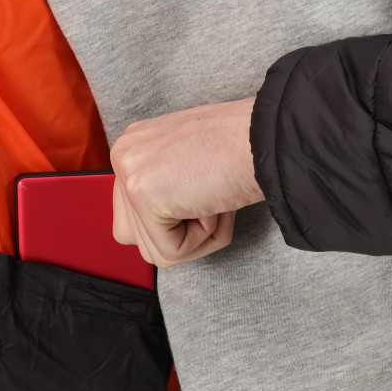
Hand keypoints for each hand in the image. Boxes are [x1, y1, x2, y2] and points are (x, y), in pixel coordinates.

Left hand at [110, 97, 265, 267]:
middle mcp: (124, 155)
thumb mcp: (191, 169)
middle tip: (211, 200)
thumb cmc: (242, 151)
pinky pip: (169, 251)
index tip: (203, 194)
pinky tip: (212, 203)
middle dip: (179, 234)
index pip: (133, 215)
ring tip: (212, 201)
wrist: (267, 138)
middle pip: (136, 237)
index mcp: (135, 147)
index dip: (175, 221)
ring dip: (193, 239)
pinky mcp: (142, 193)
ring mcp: (129, 173)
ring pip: (152, 250)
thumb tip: (158, 226)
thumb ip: (165, 192)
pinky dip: (200, 240)